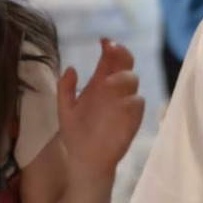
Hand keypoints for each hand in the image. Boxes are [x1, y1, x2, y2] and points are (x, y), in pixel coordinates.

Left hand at [56, 39, 143, 176]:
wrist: (85, 160)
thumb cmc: (76, 133)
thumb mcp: (65, 110)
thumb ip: (65, 89)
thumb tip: (71, 68)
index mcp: (98, 84)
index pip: (110, 59)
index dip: (110, 48)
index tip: (104, 42)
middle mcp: (114, 90)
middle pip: (126, 64)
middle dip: (122, 55)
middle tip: (112, 51)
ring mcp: (125, 103)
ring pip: (133, 81)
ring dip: (123, 77)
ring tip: (108, 82)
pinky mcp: (132, 118)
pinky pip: (137, 104)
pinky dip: (132, 99)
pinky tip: (121, 101)